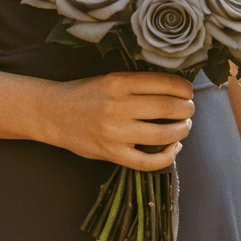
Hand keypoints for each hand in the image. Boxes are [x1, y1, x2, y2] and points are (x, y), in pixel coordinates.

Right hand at [49, 71, 194, 169]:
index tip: (188, 92)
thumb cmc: (85, 95)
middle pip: (168, 108)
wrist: (52, 113)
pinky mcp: (111, 153)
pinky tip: (173, 149)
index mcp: (119, 83)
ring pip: (163, 134)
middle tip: (188, 110)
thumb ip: (137, 85)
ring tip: (184, 127)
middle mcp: (118, 106)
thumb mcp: (109, 79)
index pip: (165, 83)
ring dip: (182, 130)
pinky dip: (167, 156)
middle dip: (187, 109)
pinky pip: (148, 161)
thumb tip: (175, 91)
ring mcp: (115, 132)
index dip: (184, 89)